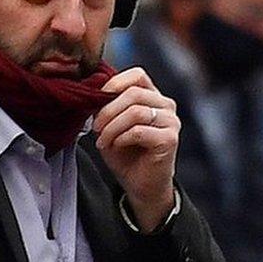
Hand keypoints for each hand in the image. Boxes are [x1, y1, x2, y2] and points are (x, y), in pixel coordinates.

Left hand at [94, 67, 179, 231]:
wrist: (140, 185)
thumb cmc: (124, 153)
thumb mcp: (110, 124)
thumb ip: (106, 105)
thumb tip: (91, 91)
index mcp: (152, 97)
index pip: (137, 75)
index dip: (115, 83)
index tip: (96, 99)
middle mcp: (166, 105)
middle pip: (133, 93)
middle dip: (107, 110)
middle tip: (95, 127)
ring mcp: (171, 122)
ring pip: (136, 111)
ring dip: (112, 126)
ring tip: (102, 140)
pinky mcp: (170, 139)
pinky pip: (139, 130)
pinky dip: (121, 138)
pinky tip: (115, 146)